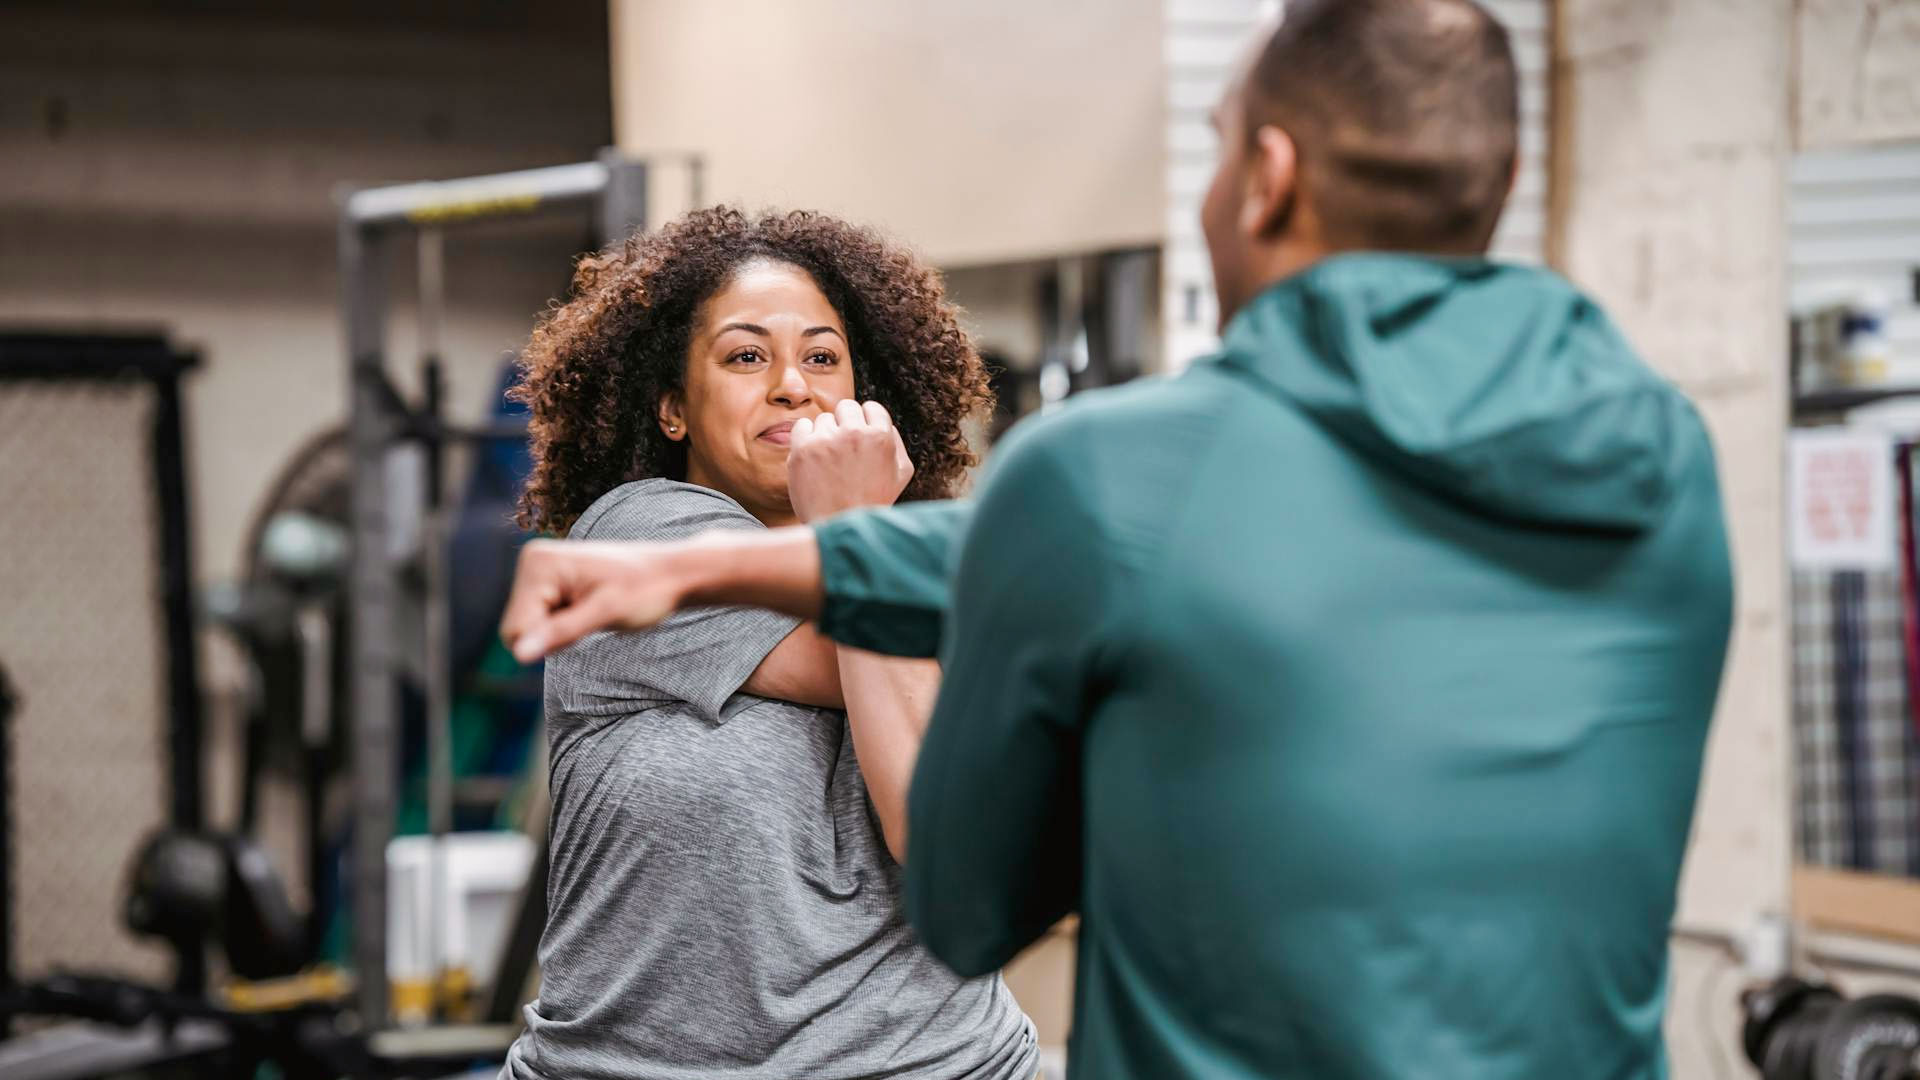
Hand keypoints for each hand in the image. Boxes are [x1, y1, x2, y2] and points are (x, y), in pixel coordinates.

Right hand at [499, 538, 686, 661]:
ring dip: (559, 632)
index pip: (515, 630)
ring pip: (528, 629)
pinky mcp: (548, 581)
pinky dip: (564, 625)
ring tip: (593, 612)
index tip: (588, 621)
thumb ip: (560, 632)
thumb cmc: (646, 591)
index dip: (551, 640)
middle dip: (553, 637)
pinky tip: (590, 609)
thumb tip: (519, 655)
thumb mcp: (605, 613)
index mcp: (539, 564)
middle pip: (516, 630)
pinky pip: (541, 620)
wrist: (671, 574)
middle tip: (593, 619)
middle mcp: (532, 562)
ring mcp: (539, 571)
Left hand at [788, 399, 914, 522]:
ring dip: (825, 436)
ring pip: (823, 419)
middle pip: (846, 407)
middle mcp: (854, 433)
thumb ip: (896, 442)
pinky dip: (805, 439)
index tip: (860, 439)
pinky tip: (813, 459)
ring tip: (829, 464)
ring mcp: (827, 440)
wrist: (839, 527)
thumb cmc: (872, 502)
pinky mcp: (803, 449)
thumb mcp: (900, 474)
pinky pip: (802, 427)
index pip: (871, 408)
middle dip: (845, 425)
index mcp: (881, 437)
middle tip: (843, 451)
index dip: (866, 423)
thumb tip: (883, 422)